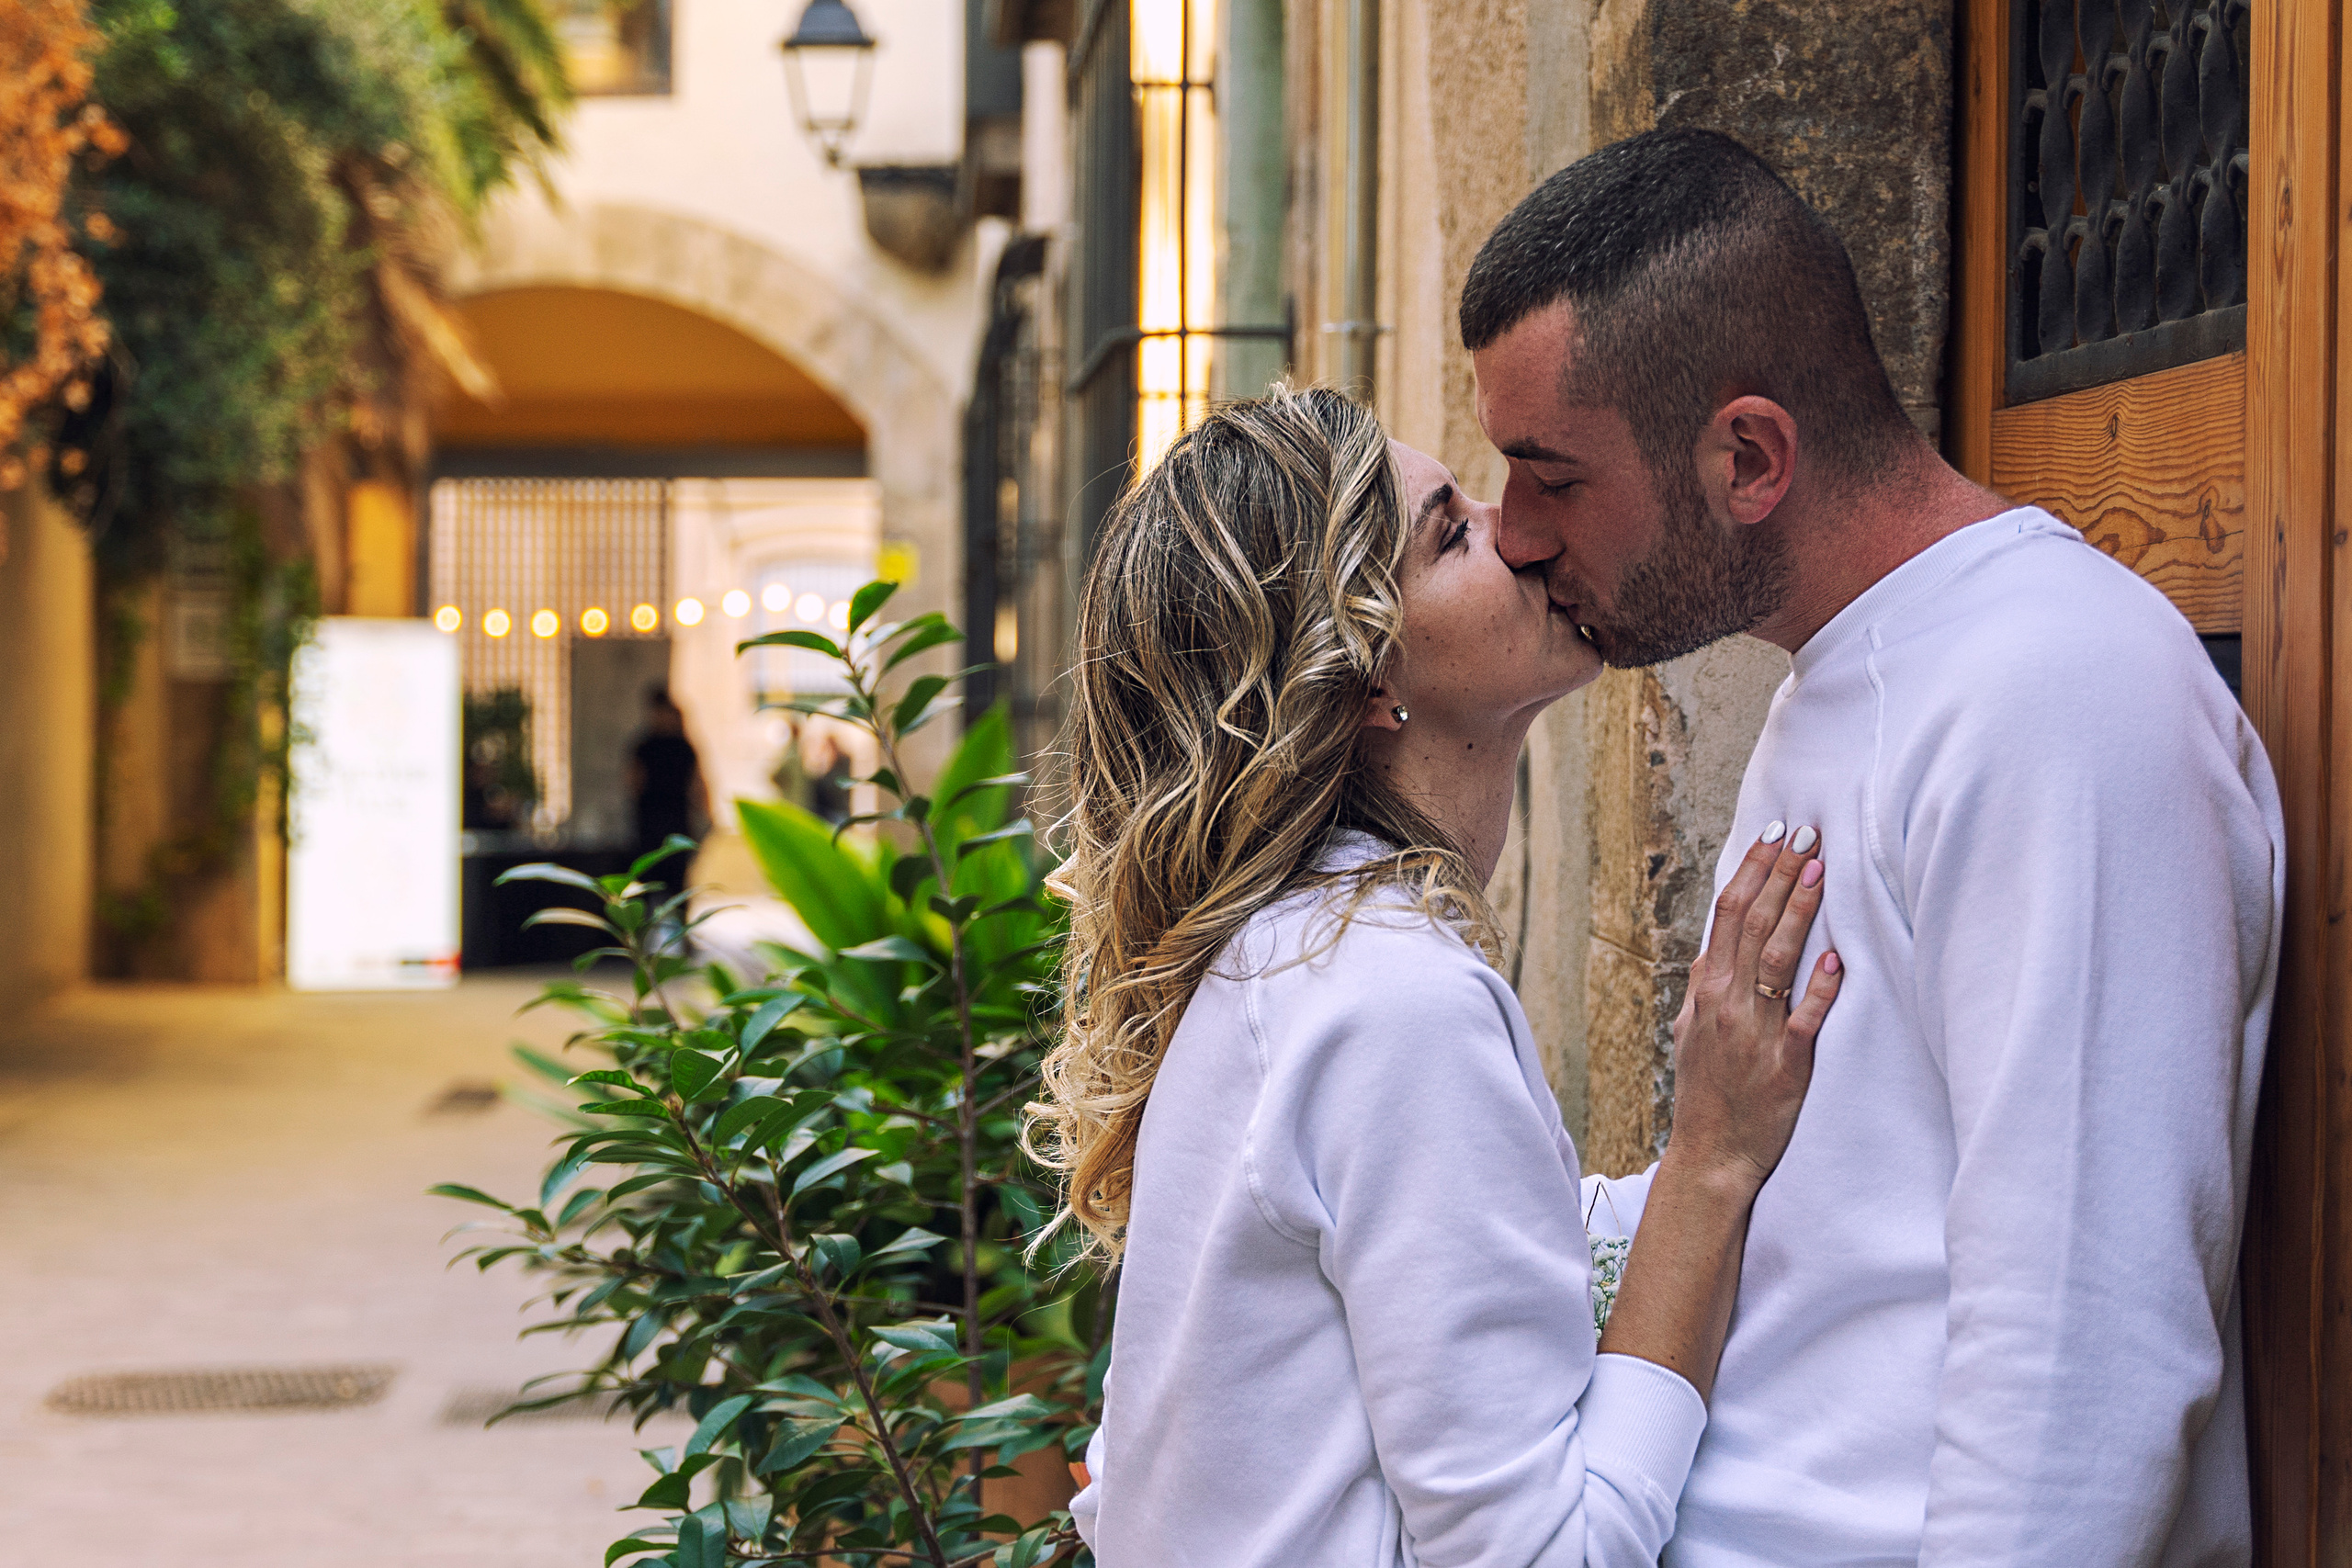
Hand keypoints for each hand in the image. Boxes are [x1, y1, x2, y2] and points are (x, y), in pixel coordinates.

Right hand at [1664, 825, 1841, 1192]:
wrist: (1712, 1154)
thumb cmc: (1708, 1091)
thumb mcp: (1694, 1029)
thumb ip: (1709, 985)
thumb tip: (1719, 943)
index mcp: (1708, 990)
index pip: (1728, 914)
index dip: (1752, 870)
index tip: (1776, 833)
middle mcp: (1728, 1004)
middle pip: (1752, 925)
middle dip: (1780, 874)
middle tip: (1808, 833)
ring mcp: (1755, 1034)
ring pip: (1776, 960)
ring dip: (1798, 912)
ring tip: (1820, 870)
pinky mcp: (1786, 1067)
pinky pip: (1804, 1021)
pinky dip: (1818, 990)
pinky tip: (1834, 959)